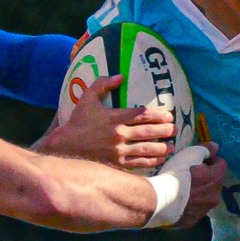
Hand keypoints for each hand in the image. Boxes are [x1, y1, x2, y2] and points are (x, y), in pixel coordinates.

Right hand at [34, 75, 176, 168]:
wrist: (65, 147)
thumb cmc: (77, 122)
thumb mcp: (87, 98)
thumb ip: (102, 84)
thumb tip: (120, 76)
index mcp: (114, 117)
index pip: (142, 114)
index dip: (158, 115)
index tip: (168, 115)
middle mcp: (119, 135)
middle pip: (148, 132)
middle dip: (165, 131)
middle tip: (174, 129)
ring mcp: (119, 151)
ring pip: (146, 149)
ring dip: (163, 147)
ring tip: (173, 146)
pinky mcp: (116, 164)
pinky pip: (138, 163)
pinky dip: (151, 161)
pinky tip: (160, 159)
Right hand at [177, 144, 223, 228]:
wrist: (158, 201)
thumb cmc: (176, 175)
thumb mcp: (190, 154)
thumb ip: (205, 150)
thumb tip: (215, 147)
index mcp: (216, 179)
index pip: (221, 164)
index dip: (211, 159)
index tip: (199, 159)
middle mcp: (215, 196)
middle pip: (214, 182)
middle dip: (206, 177)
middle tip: (190, 173)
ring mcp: (204, 211)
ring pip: (205, 197)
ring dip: (199, 191)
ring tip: (183, 188)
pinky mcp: (192, 221)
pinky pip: (194, 209)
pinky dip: (190, 204)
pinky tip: (178, 201)